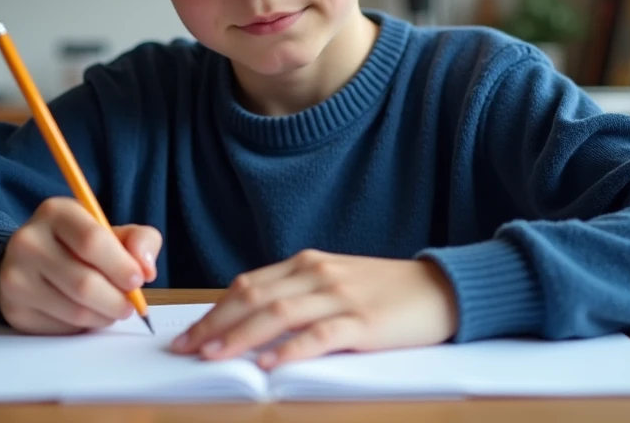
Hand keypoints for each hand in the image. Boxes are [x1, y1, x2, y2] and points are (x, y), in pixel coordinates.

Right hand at [0, 196, 159, 333]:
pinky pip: (60, 328)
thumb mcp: (111, 231)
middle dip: (117, 300)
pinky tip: (86, 314)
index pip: (92, 241)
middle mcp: (28, 241)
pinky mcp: (14, 309)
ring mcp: (15, 277)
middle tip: (130, 305)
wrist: (30, 262)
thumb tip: (146, 269)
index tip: (138, 280)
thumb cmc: (79, 245)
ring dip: (103, 316)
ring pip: (74, 310)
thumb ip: (139, 240)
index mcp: (55, 212)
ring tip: (112, 309)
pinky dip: (83, 326)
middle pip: (84, 282)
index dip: (121, 266)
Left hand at [169, 250, 457, 368]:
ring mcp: (341, 296)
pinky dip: (293, 349)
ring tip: (213, 355)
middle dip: (216, 324)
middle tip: (187, 349)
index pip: (249, 285)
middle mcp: (318, 274)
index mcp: (308, 264)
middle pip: (255, 297)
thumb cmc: (386, 292)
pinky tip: (271, 364)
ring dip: (241, 336)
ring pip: (279, 313)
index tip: (189, 334)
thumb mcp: (336, 284)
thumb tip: (252, 325)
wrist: (442, 288)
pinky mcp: (364, 322)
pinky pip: (321, 335)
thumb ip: (299, 296)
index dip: (215, 310)